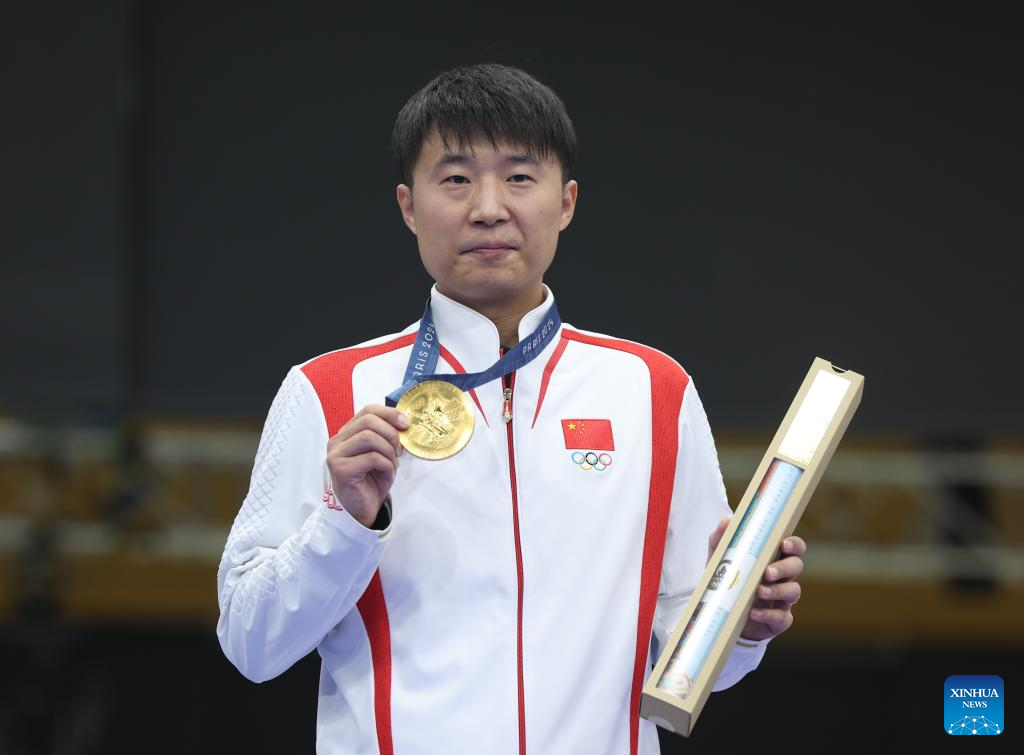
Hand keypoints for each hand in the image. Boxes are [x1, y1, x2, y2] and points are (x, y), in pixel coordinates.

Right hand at [326, 405, 409, 526]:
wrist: (361, 510)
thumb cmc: (371, 481)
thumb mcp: (382, 453)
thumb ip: (387, 436)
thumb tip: (404, 422)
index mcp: (347, 433)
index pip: (368, 410)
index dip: (390, 414)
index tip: (406, 424)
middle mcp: (337, 441)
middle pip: (369, 421)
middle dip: (391, 434)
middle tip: (400, 450)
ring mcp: (336, 455)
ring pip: (369, 437)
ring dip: (388, 450)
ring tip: (392, 464)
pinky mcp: (341, 470)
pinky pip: (371, 458)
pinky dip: (386, 464)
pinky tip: (386, 473)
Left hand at [706, 517, 805, 641]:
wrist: (722, 615)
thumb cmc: (727, 581)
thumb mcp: (719, 560)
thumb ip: (721, 539)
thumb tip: (726, 521)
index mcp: (773, 559)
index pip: (794, 547)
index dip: (794, 544)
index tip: (783, 544)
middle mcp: (783, 577)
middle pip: (796, 566)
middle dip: (784, 568)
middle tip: (767, 572)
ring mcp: (783, 599)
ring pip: (793, 591)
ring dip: (777, 590)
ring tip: (758, 591)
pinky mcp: (779, 620)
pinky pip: (782, 617)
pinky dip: (768, 614)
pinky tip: (753, 612)